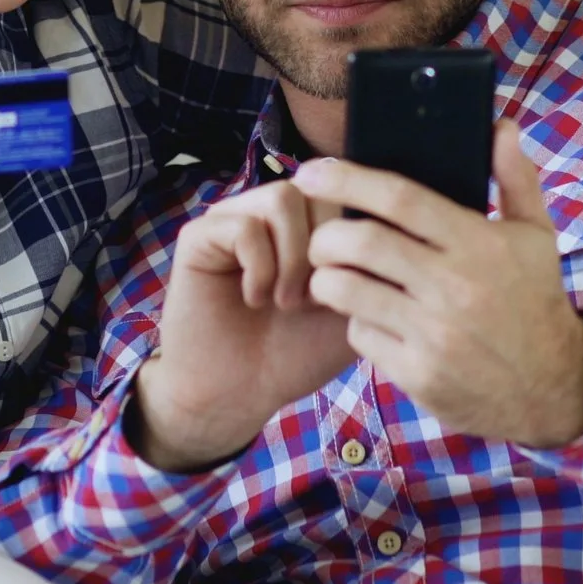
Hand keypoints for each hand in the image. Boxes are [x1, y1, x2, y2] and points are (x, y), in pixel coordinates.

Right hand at [130, 179, 357, 471]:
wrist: (240, 393)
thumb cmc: (296, 353)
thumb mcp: (352, 308)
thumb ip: (372, 265)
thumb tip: (384, 226)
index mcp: (307, 221)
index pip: (348, 193)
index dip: (354, 242)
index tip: (342, 296)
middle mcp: (270, 211)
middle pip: (318, 190)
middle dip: (325, 250)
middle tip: (311, 302)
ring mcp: (233, 217)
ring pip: (282, 198)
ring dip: (292, 258)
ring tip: (284, 301)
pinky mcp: (199, 234)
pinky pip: (245, 226)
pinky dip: (259, 270)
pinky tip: (254, 300)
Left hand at [294, 122, 582, 448]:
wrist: (553, 386)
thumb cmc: (535, 300)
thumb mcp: (537, 236)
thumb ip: (515, 178)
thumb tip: (500, 126)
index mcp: (478, 243)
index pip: (400, 197)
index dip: (347, 179)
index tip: (310, 172)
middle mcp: (455, 287)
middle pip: (361, 242)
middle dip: (324, 235)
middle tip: (320, 238)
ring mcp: (436, 334)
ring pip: (348, 291)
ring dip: (327, 278)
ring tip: (333, 274)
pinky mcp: (421, 374)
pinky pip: (361, 336)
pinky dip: (356, 322)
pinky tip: (369, 317)